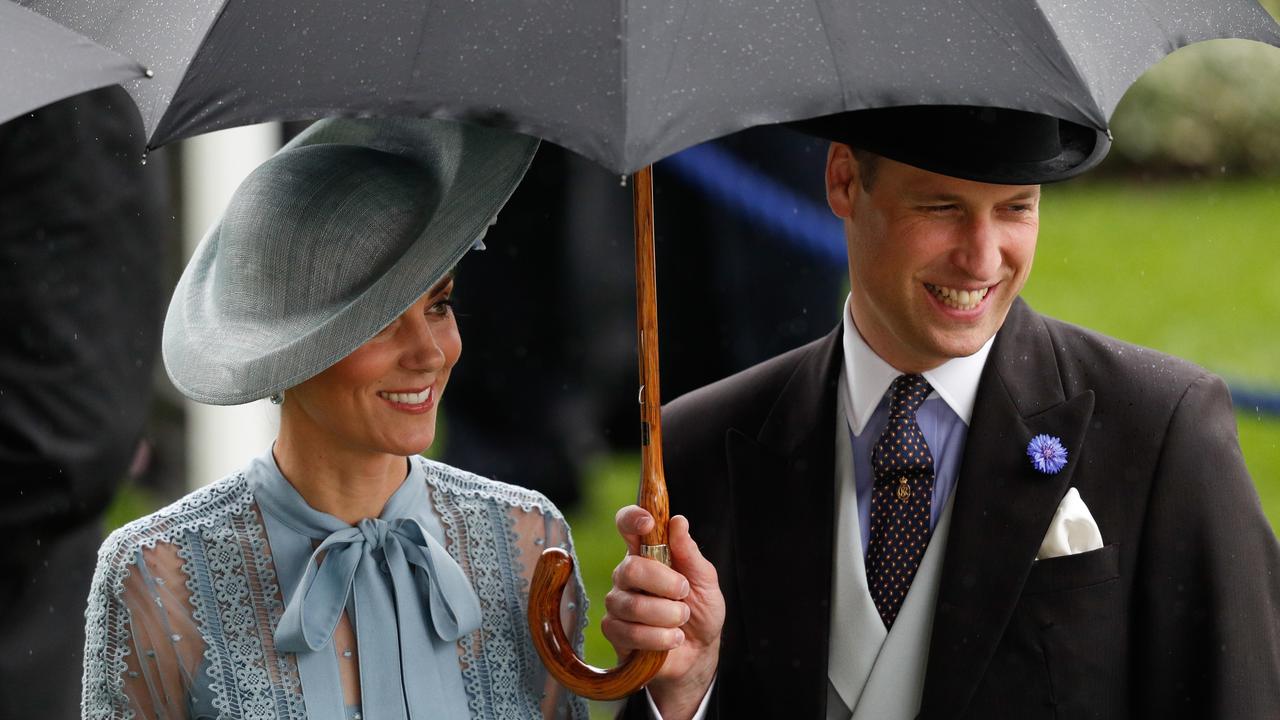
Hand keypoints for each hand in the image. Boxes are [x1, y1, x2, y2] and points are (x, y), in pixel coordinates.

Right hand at [601, 506, 724, 719]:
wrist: (698, 652)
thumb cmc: (700, 610)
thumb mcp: (705, 580)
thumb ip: (690, 553)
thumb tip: (678, 522)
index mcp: (647, 553)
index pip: (627, 525)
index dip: (632, 519)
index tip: (648, 523)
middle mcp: (627, 574)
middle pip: (630, 568)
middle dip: (664, 583)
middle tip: (684, 593)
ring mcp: (618, 602)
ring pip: (632, 605)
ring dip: (667, 616)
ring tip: (682, 620)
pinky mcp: (614, 631)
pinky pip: (630, 633)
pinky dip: (659, 638)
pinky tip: (672, 638)